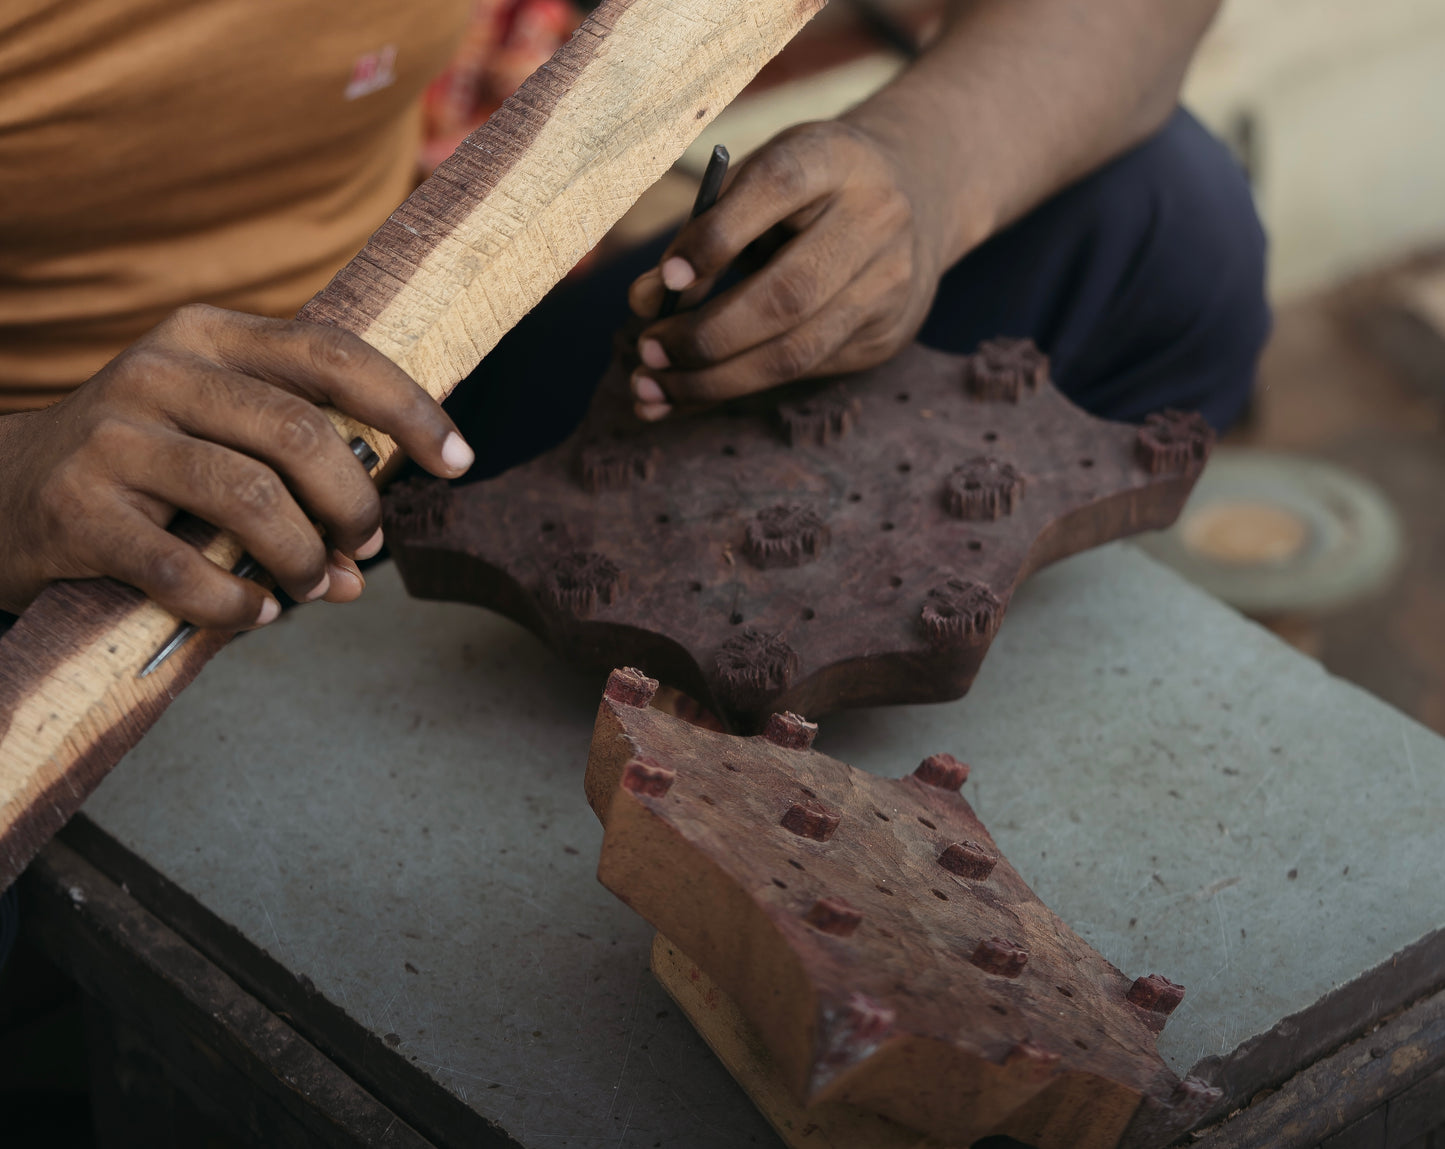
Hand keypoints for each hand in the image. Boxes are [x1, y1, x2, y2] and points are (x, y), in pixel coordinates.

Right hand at [0, 305, 473, 625]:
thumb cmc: (145, 468)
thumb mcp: (217, 436)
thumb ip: (298, 478)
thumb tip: (366, 564)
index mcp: (208, 336)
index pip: (332, 354)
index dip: (408, 407)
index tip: (460, 461)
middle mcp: (158, 372)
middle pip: (302, 434)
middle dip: (355, 506)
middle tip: (364, 547)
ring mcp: (112, 438)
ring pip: (252, 500)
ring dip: (305, 559)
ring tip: (316, 587)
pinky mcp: (75, 511)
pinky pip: (185, 570)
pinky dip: (238, 605)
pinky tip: (257, 615)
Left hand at [625, 119, 945, 419]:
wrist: (916, 199)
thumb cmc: (808, 191)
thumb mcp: (759, 183)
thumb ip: (701, 229)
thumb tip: (644, 301)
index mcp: (835, 157)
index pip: (777, 188)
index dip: (716, 237)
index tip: (663, 280)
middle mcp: (876, 218)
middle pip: (788, 295)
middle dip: (707, 336)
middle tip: (647, 353)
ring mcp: (889, 282)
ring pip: (796, 352)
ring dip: (716, 380)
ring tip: (654, 388)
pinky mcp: (887, 332)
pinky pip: (804, 373)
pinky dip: (737, 387)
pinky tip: (691, 393)